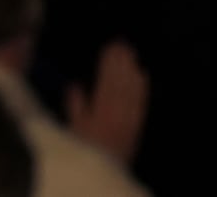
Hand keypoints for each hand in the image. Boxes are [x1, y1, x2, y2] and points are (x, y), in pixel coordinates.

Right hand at [66, 40, 147, 167]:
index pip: (105, 81)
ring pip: (131, 89)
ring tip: (130, 52)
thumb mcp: (73, 129)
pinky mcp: (136, 125)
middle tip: (121, 43)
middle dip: (120, 61)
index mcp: (98, 111)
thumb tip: (74, 85)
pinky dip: (141, 87)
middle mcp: (115, 113)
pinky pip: (140, 102)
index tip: (109, 47)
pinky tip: (142, 74)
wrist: (102, 174)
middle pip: (119, 81)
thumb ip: (75, 107)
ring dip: (130, 69)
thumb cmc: (85, 150)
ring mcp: (128, 118)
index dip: (108, 63)